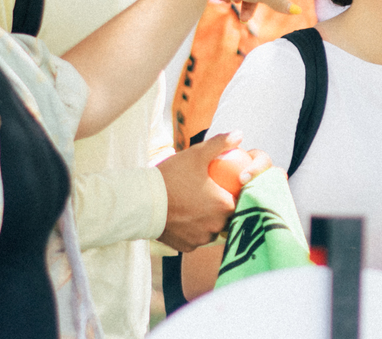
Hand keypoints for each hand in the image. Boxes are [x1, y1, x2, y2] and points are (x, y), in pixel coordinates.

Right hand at [156, 132, 240, 251]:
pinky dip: (192, 230)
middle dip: (220, 208)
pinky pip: (195, 238)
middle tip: (207, 194)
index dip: (232, 193)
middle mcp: (216, 226)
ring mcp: (201, 239)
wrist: (142, 202)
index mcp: (224, 206)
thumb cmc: (171, 177)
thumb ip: (220, 144)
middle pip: (226, 217)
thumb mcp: (196, 155)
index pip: (239, 201)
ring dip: (207, 220)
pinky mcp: (187, 247)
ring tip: (195, 206)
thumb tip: (239, 134)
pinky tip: (184, 218)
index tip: (223, 186)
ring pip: (211, 229)